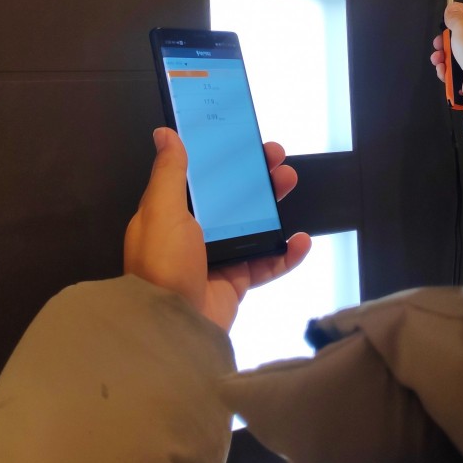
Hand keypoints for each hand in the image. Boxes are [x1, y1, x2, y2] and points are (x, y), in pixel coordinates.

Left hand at [124, 128, 311, 331]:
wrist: (171, 329)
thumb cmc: (162, 264)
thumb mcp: (161, 211)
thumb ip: (169, 172)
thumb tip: (165, 133)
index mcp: (171, 212)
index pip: (199, 177)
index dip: (221, 156)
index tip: (242, 137)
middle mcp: (193, 232)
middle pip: (230, 196)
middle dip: (254, 174)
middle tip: (276, 156)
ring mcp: (216, 258)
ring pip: (252, 225)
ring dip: (273, 204)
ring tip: (289, 181)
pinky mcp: (235, 283)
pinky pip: (266, 264)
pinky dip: (286, 254)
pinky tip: (301, 241)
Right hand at [430, 2, 462, 99]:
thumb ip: (454, 16)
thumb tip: (451, 9)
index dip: (454, 16)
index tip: (444, 20)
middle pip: (459, 37)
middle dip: (444, 41)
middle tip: (439, 43)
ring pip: (455, 55)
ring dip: (442, 57)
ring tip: (437, 59)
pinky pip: (455, 70)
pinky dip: (446, 71)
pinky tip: (443, 70)